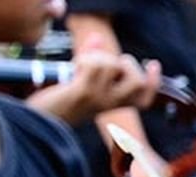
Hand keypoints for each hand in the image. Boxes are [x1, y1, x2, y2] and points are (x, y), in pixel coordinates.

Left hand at [26, 34, 161, 125]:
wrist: (42, 119)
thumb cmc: (61, 99)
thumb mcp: (84, 79)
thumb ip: (94, 58)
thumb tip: (97, 37)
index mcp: (114, 105)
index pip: (144, 97)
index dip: (153, 81)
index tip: (153, 64)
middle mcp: (110, 105)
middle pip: (137, 81)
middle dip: (127, 63)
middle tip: (111, 63)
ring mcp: (99, 99)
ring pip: (111, 65)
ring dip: (97, 57)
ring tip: (83, 65)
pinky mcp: (84, 92)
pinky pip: (94, 64)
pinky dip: (85, 58)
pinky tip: (75, 67)